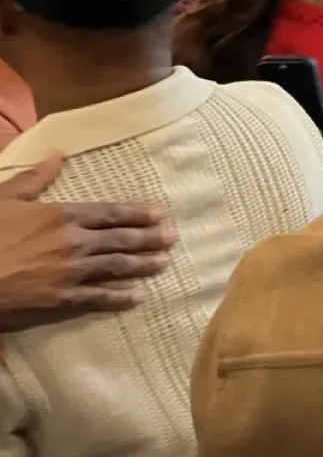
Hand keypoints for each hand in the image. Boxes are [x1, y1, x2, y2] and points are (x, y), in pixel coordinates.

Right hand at [0, 154, 173, 331]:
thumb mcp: (5, 198)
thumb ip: (35, 179)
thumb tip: (58, 155)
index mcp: (61, 216)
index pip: (110, 213)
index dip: (137, 214)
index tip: (159, 215)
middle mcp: (73, 243)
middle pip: (121, 240)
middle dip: (149, 239)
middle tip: (172, 239)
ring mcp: (70, 273)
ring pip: (116, 268)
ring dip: (142, 266)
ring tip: (162, 264)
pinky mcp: (61, 301)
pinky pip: (98, 299)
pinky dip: (119, 298)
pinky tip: (135, 297)